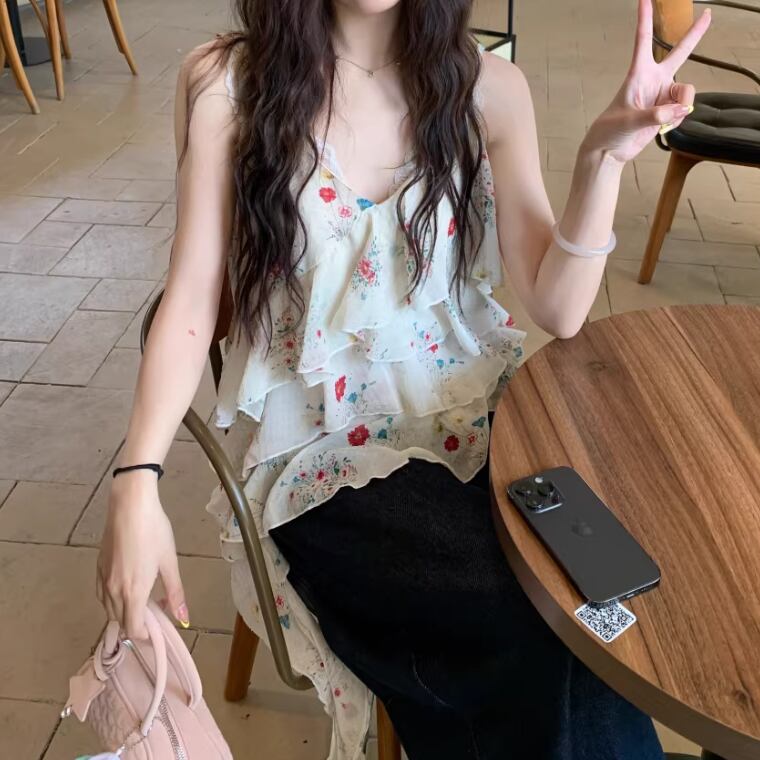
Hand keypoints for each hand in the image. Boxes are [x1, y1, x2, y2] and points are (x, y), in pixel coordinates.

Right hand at [97, 472, 187, 638]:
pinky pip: (102, 595)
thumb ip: (175, 593)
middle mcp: (113, 591)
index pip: (133, 629)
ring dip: (124, 612)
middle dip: (136, 624)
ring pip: (108, 609)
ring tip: (143, 599)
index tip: (157, 628)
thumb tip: (184, 617)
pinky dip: (112, 600)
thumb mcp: (169, 562)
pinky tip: (125, 587)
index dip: (145, 635)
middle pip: (120, 621)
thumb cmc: (154, 532)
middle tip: (154, 611)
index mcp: (133, 593)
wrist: (130, 507)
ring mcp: (102, 579)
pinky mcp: (97, 567)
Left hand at [583, 0, 710, 163]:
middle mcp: (654, 80)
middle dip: (694, 34)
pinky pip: (683, 110)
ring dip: (680, 107)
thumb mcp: (628, 121)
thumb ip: (653, 116)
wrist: (610, 150)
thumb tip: (677, 111)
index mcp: (638, 74)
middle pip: (680, 53)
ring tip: (664, 120)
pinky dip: (676, 120)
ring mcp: (663, 95)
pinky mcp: (668, 110)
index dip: (645, 19)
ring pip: (686, 93)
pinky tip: (662, 128)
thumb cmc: (610, 130)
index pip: (643, 41)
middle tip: (709, 14)